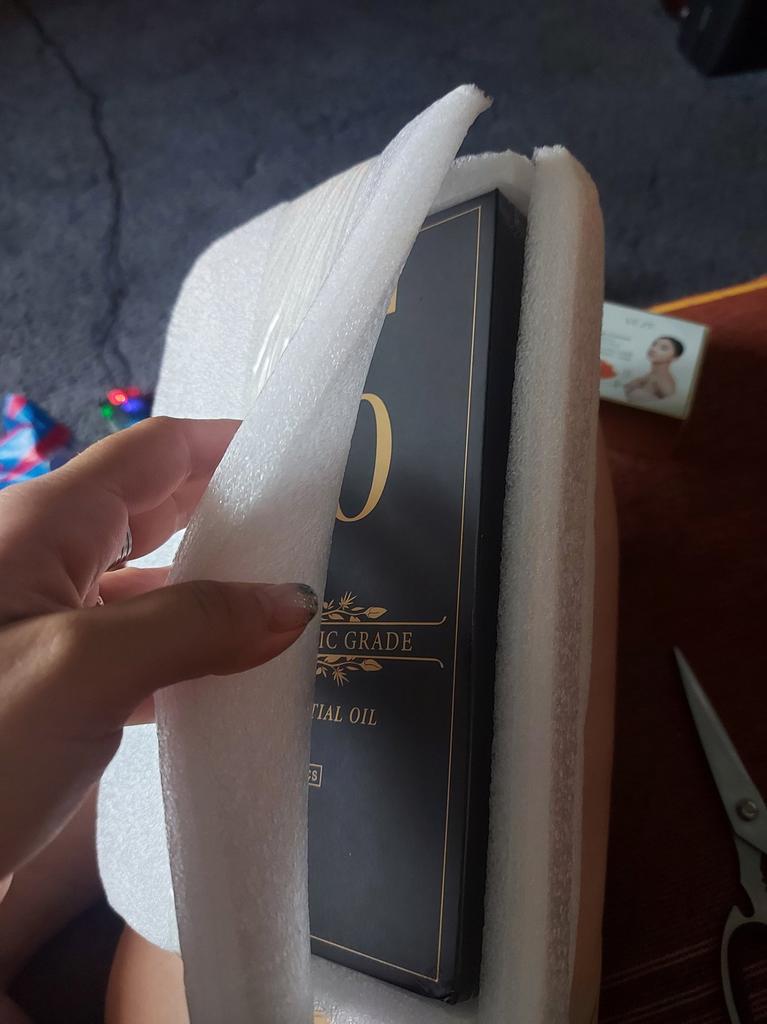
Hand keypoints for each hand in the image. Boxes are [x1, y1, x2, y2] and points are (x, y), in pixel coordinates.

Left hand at [0, 417, 316, 886]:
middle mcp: (36, 561)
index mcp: (39, 523)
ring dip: (213, 588)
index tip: (301, 452)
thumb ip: (196, 624)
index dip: (225, 441)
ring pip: (144, 582)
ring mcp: (37, 626)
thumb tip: (294, 602)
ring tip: (291, 603)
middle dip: (229, 510)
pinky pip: (129, 645)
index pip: (153, 451)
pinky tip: (227, 676)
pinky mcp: (43, 686)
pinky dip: (183, 650)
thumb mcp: (86, 670)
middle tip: (313, 530)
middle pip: (151, 509)